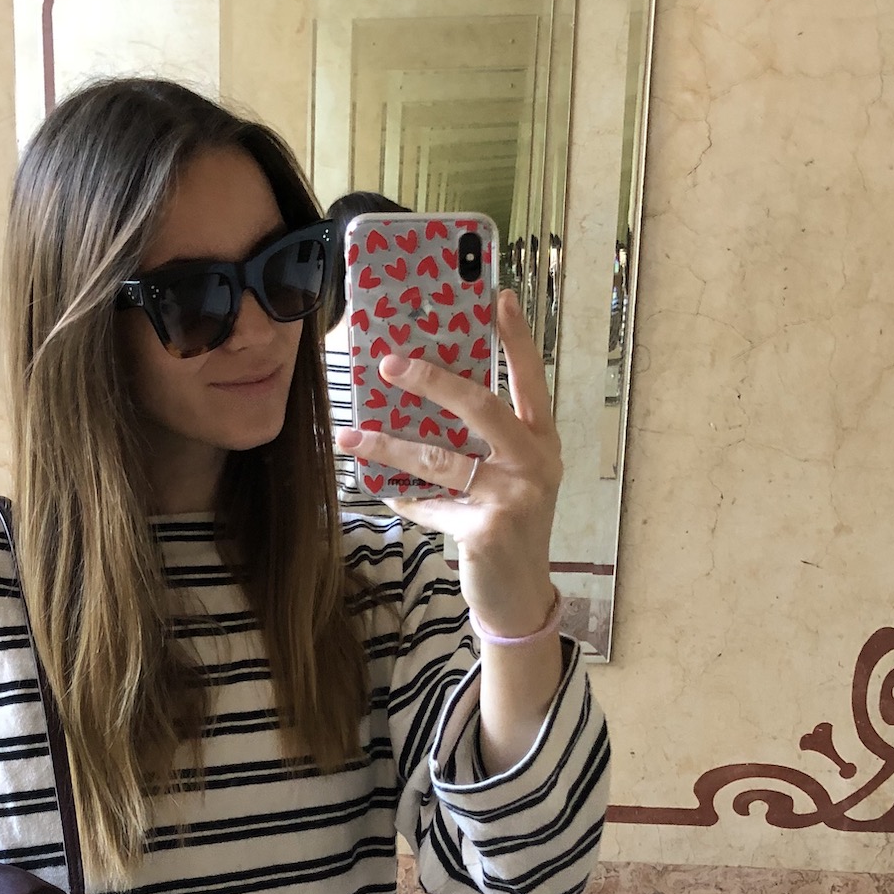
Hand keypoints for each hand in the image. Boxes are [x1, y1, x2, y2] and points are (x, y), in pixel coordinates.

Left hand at [333, 289, 561, 636]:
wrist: (518, 598)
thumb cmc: (508, 528)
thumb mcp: (509, 478)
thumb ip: (484, 443)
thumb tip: (422, 398)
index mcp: (542, 442)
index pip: (531, 380)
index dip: (517, 338)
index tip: (499, 295)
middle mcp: (535, 463)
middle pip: (480, 406)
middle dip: (432, 380)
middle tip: (389, 363)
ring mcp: (514, 496)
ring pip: (439, 458)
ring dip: (389, 445)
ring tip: (351, 435)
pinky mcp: (487, 528)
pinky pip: (429, 503)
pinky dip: (403, 497)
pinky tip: (385, 492)